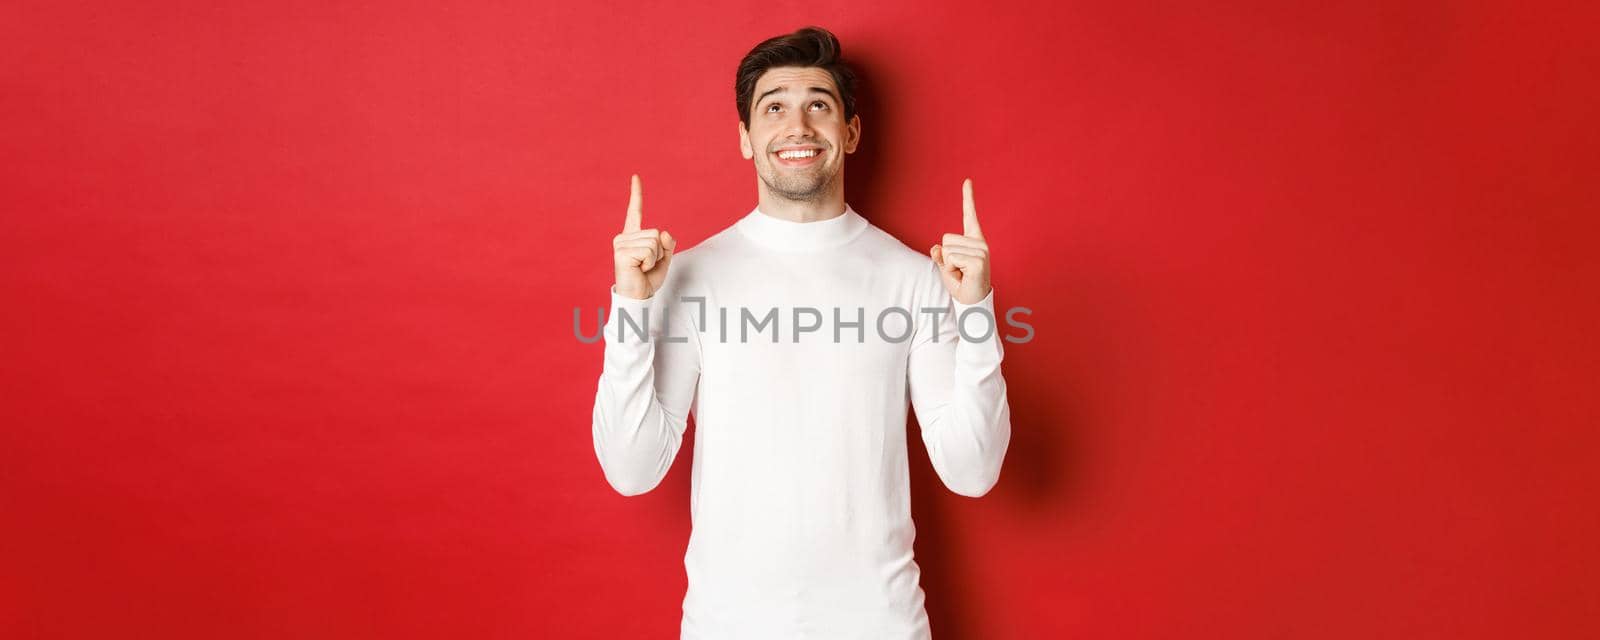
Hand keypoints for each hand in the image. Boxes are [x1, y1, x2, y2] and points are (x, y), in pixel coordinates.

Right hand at [612, 174, 675, 299]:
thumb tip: (663, 232)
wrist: (638, 298)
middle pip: (655, 233)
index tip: (635, 176)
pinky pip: (649, 250)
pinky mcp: (621, 252)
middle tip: (646, 266)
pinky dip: (650, 262)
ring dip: (655, 258)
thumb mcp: (664, 260)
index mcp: (632, 236)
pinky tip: (639, 269)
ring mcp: (620, 244)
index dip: (636, 194)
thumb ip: (667, 244)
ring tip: (642, 268)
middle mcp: (624, 237)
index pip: (635, 211)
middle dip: (659, 252)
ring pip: (654, 242)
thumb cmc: (647, 280)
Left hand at [930, 178, 991, 304]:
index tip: (967, 180)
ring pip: (948, 250)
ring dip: (949, 265)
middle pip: (946, 239)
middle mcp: (980, 244)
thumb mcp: (946, 267)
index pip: (970, 216)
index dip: (968, 198)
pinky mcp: (979, 261)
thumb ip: (941, 255)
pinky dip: (951, 270)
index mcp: (974, 241)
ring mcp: (982, 252)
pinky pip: (952, 258)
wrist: (972, 304)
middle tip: (958, 270)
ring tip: (961, 274)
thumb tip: (936, 248)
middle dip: (946, 257)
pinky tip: (964, 276)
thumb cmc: (961, 284)